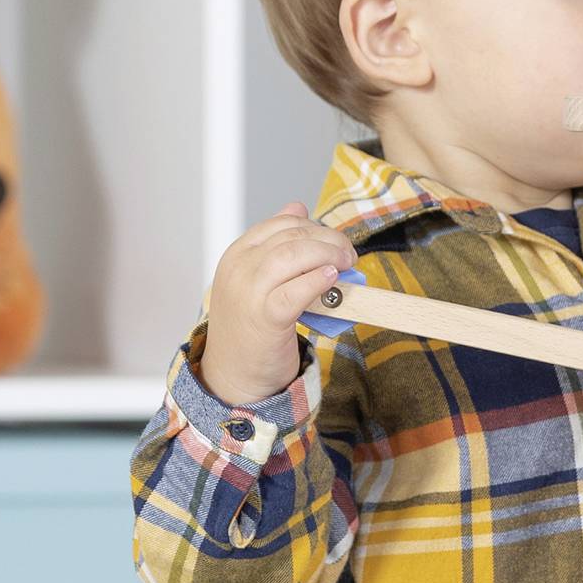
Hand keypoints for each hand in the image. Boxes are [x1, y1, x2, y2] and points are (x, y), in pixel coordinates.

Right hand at [198, 201, 356, 406]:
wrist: (234, 375)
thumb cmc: (251, 328)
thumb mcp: (257, 279)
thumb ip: (277, 246)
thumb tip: (298, 206)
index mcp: (237, 255)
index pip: (281, 224)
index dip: (315, 227)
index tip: (335, 241)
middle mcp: (239, 268)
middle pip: (292, 237)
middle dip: (329, 239)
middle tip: (349, 254)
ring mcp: (248, 292)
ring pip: (294, 255)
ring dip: (328, 254)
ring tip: (346, 263)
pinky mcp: (265, 317)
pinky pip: (297, 290)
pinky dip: (319, 280)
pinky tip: (333, 279)